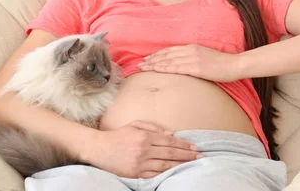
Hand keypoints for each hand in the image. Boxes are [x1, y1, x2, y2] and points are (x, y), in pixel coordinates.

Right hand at [84, 120, 201, 178]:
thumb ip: (153, 127)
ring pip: (165, 165)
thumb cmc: (118, 135)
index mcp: (145, 136)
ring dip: (181, 165)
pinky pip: (154, 175)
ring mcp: (140, 163)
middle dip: (187, 155)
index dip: (184, 145)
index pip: (170, 141)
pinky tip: (176, 173)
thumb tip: (171, 134)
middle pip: (170, 153)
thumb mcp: (135, 125)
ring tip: (192, 165)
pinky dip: (166, 174)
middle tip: (200, 157)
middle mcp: (144, 149)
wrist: (99, 148)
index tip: (195, 147)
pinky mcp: (136, 173)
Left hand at [138, 44, 241, 81]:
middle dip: (152, 59)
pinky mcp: (196, 68)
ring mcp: (192, 59)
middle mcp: (190, 51)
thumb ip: (193, 59)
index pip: (170, 50)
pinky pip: (177, 68)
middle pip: (166, 54)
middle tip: (140, 64)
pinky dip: (165, 68)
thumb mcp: (205, 57)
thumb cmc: (222, 64)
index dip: (158, 54)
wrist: (234, 65)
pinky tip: (156, 70)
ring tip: (144, 68)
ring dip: (154, 64)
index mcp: (192, 47)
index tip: (148, 58)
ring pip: (169, 61)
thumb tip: (184, 65)